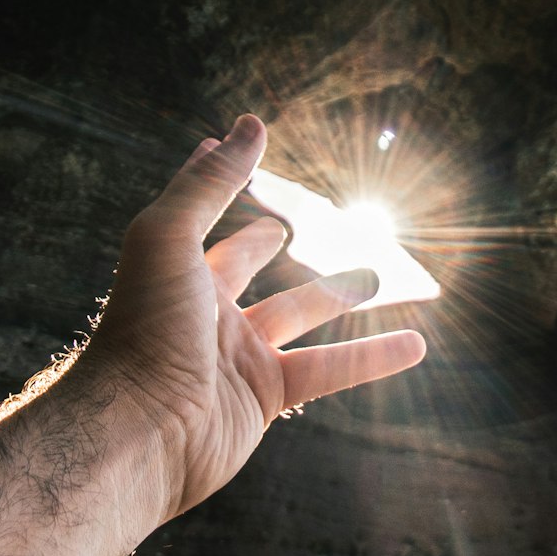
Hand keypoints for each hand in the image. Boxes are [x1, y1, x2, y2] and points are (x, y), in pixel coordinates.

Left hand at [83, 115, 425, 521]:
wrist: (141, 431)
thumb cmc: (147, 327)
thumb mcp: (171, 236)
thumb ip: (212, 182)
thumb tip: (249, 124)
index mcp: (177, 271)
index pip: (202, 217)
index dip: (219, 186)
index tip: (237, 155)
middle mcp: (204, 311)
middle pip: (246, 269)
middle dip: (263, 246)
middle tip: (290, 229)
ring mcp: (236, 356)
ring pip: (299, 317)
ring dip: (337, 296)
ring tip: (378, 276)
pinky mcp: (265, 397)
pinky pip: (329, 369)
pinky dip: (373, 357)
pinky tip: (416, 345)